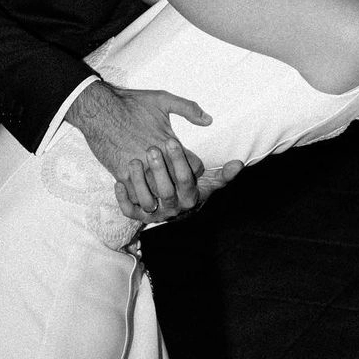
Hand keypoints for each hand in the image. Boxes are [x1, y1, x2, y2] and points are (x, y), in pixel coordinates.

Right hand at [67, 80, 214, 223]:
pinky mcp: (122, 175)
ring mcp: (139, 170)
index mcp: (170, 143)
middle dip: (179, 185)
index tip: (189, 165)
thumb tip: (209, 120)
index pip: (195, 168)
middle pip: (178, 186)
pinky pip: (136, 197)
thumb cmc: (131, 104)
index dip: (194, 169)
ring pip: (158, 196)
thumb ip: (188, 109)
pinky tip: (143, 189)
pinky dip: (141, 197)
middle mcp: (157, 159)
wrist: (99, 110)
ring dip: (160, 195)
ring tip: (159, 188)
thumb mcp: (163, 100)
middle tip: (176, 182)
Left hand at [115, 156, 243, 220]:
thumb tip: (239, 163)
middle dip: (159, 169)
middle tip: (151, 148)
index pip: (186, 179)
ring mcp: (155, 214)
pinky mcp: (138, 217)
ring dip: (138, 183)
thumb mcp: (207, 180)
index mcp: (190, 198)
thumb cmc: (189, 187)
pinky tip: (119, 181)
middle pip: (166, 190)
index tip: (171, 141)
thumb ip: (223, 173)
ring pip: (146, 202)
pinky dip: (123, 198)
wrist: (171, 206)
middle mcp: (173, 209)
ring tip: (134, 161)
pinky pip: (129, 211)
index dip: (179, 161)